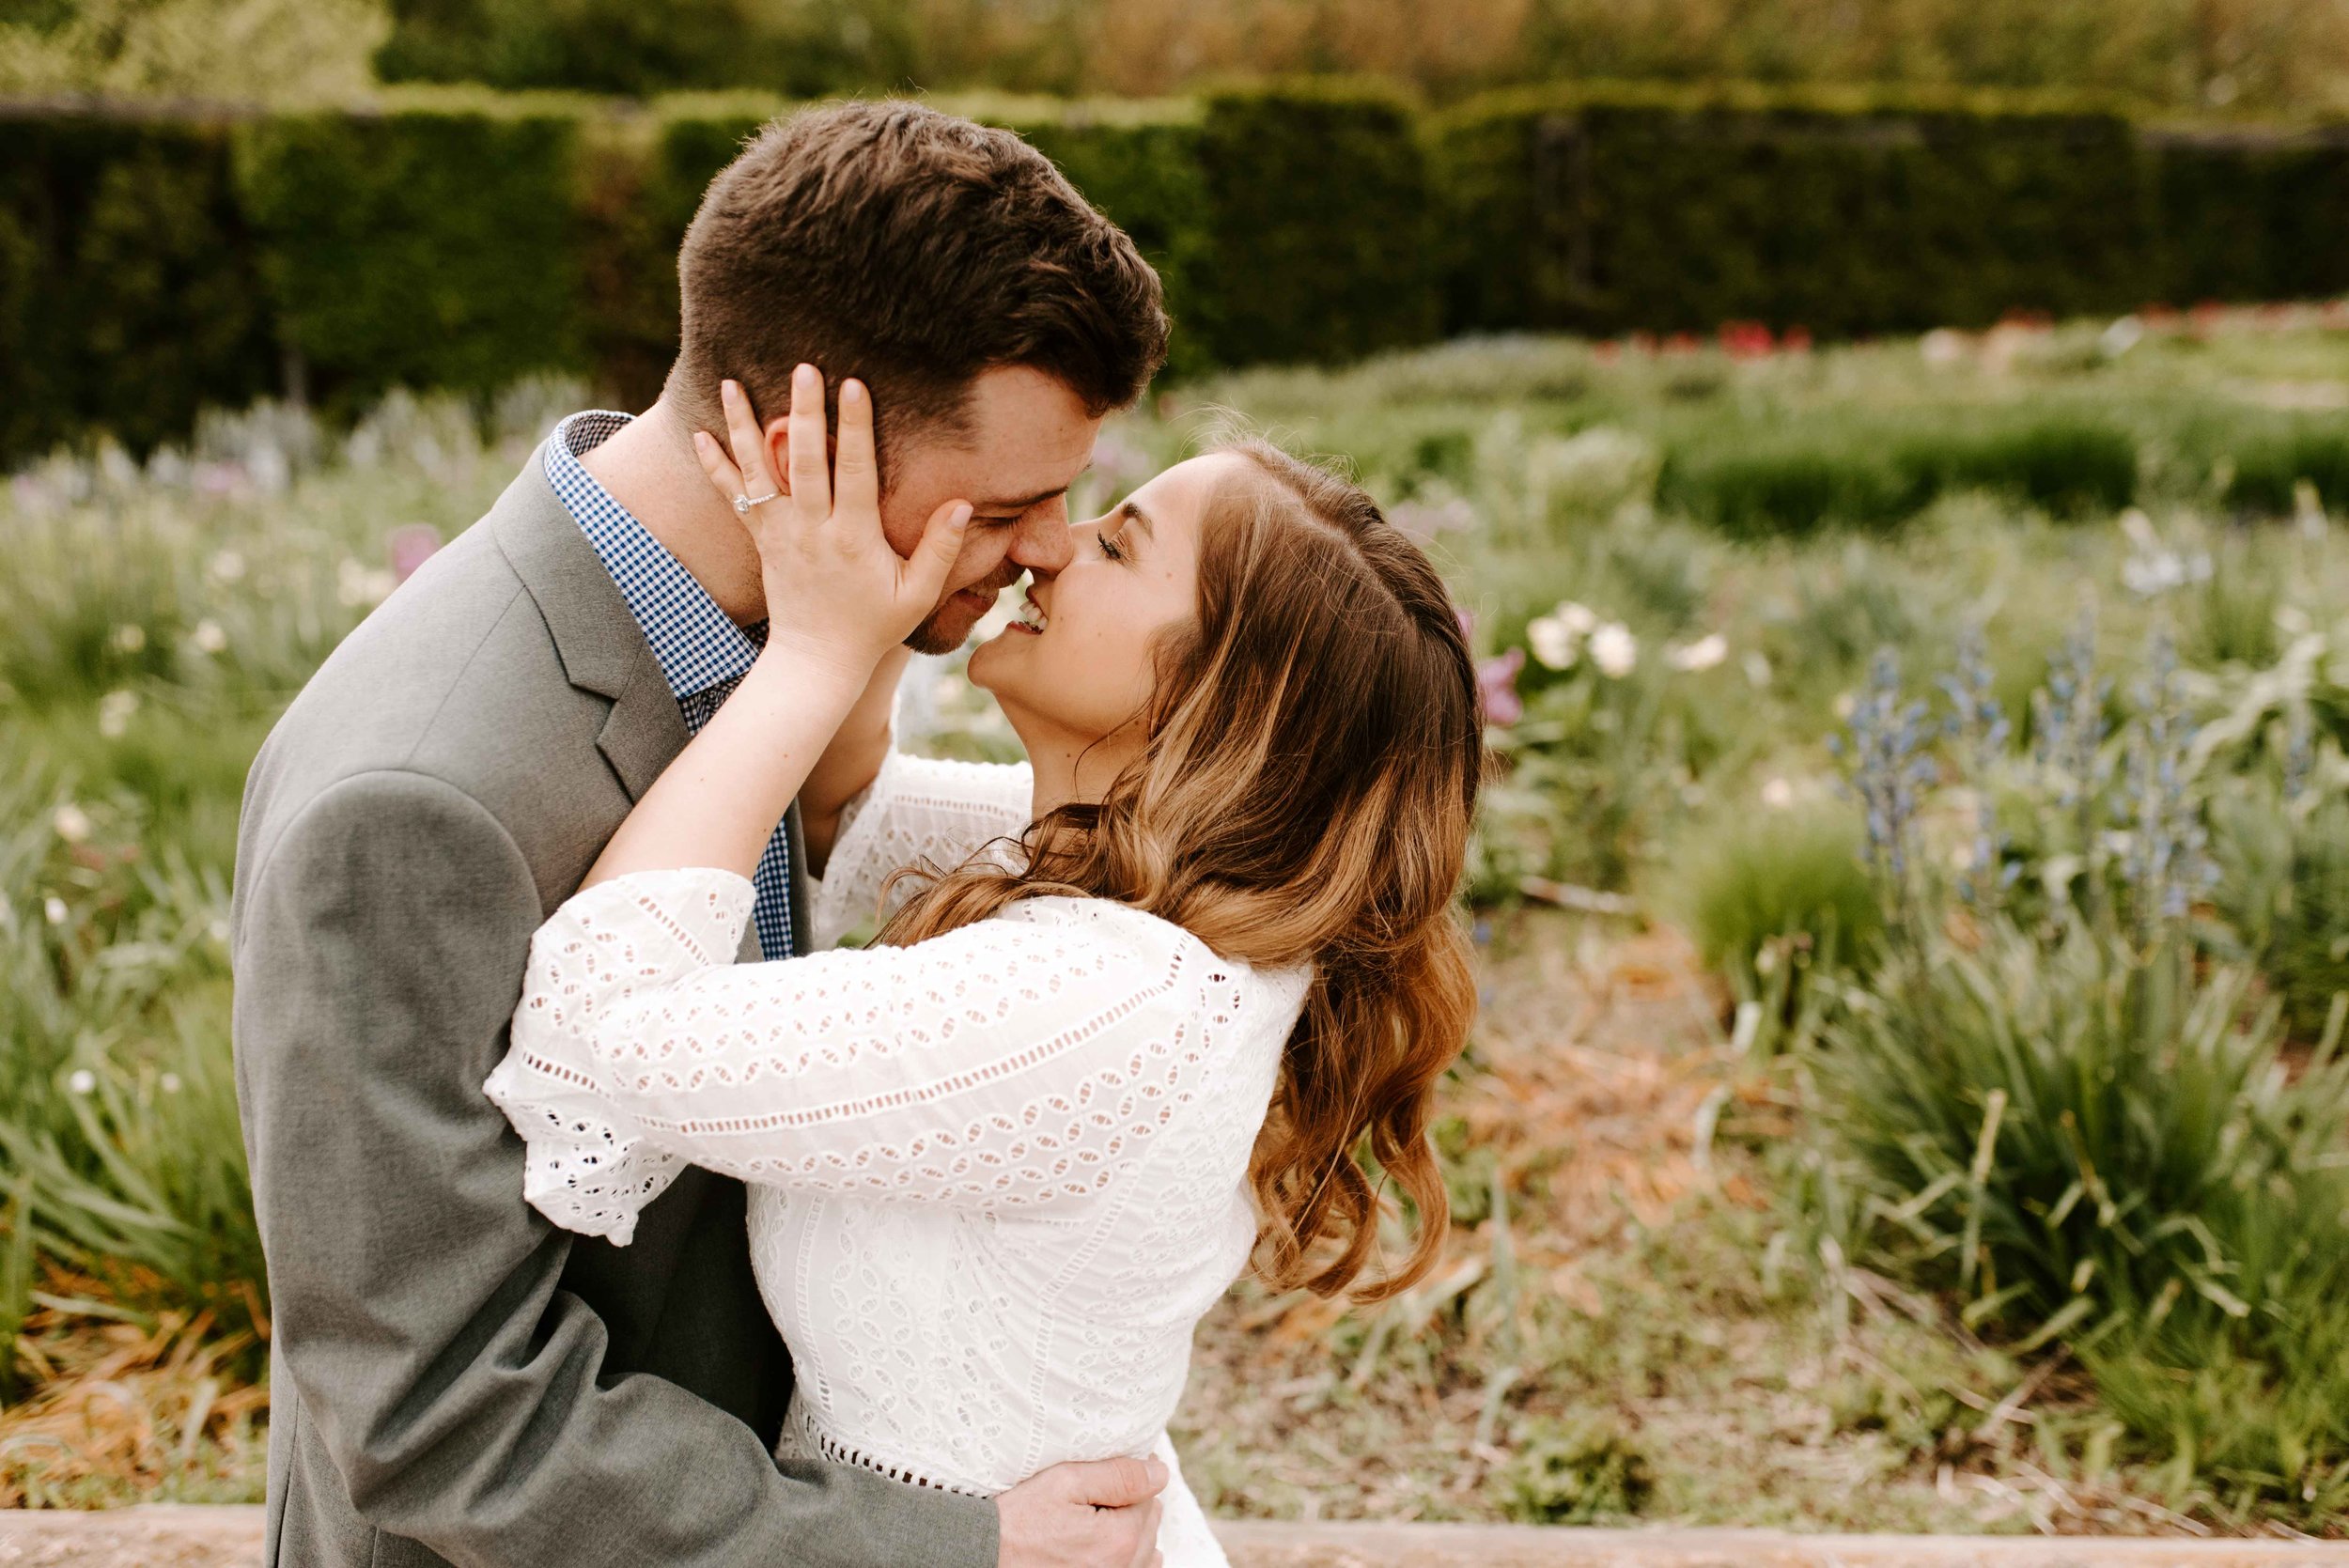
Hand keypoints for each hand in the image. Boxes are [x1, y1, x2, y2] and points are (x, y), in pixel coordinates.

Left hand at [693, 366, 971, 684]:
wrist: (817, 661)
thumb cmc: (873, 626)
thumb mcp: (917, 594)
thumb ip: (941, 549)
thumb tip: (963, 505)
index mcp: (853, 538)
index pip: (854, 472)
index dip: (854, 428)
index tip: (853, 386)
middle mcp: (812, 530)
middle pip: (805, 461)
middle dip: (804, 412)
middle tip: (803, 368)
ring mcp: (781, 534)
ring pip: (759, 473)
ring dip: (744, 426)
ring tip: (731, 383)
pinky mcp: (762, 541)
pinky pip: (734, 499)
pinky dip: (716, 467)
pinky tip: (700, 434)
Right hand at [995, 1456, 1166, 1567]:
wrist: (984, 1557)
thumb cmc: (1019, 1519)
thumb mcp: (1064, 1482)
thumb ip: (1118, 1475)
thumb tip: (1159, 1472)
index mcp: (1120, 1538)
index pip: (1149, 1496)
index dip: (1128, 1478)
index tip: (1104, 1474)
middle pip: (1150, 1525)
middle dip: (1131, 1505)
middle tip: (1096, 1495)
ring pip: (1146, 1552)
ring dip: (1132, 1533)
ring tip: (1100, 1520)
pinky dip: (1128, 1558)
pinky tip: (1108, 1547)